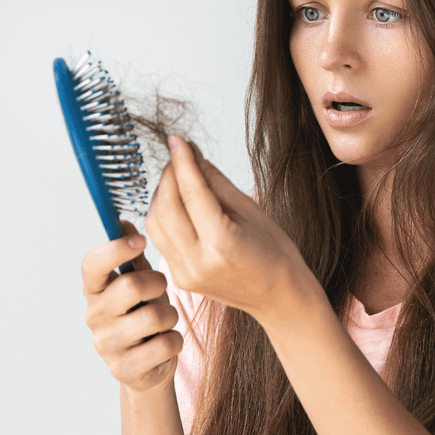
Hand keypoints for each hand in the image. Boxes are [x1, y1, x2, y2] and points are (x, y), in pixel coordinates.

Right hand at [82, 222, 182, 391]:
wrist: (148, 363)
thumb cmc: (144, 311)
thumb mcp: (140, 280)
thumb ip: (132, 255)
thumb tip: (123, 222)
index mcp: (95, 289)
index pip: (92, 264)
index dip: (115, 249)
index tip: (141, 240)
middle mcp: (94, 315)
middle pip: (131, 286)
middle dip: (158, 284)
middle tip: (161, 290)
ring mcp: (106, 344)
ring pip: (154, 316)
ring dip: (170, 315)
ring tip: (164, 319)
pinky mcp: (123, 369)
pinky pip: (165, 344)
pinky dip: (175, 341)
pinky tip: (165, 342)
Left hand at [145, 136, 318, 322]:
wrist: (278, 295)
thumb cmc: (274, 253)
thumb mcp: (251, 210)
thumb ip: (216, 182)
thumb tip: (193, 155)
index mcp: (222, 244)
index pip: (192, 193)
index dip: (182, 162)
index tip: (178, 140)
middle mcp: (197, 262)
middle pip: (165, 208)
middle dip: (168, 176)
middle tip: (180, 156)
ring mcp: (184, 273)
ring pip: (155, 223)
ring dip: (161, 194)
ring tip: (179, 178)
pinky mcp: (179, 277)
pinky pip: (160, 238)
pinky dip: (164, 215)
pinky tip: (178, 202)